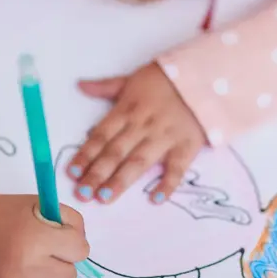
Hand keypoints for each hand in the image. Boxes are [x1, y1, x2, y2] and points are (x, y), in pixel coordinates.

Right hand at [0, 194, 88, 277]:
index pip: (80, 250)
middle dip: (63, 261)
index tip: (63, 238)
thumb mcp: (41, 205)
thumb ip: (69, 220)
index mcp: (38, 236)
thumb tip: (81, 242)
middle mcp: (28, 264)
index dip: (74, 242)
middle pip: (70, 274)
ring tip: (34, 263)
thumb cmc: (5, 213)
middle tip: (47, 250)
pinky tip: (24, 275)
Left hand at [70, 62, 206, 203]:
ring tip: (104, 198)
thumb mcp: (133, 79)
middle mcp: (143, 126)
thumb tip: (80, 85)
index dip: (86, 153)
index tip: (71, 172)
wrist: (205, 77)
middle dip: (97, 173)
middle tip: (82, 193)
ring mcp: (165, 137)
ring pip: (139, 161)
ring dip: (121, 180)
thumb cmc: (166, 80)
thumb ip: (106, 87)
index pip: (101, 135)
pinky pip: (176, 168)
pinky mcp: (186, 146)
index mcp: (127, 110)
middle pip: (116, 151)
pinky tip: (155, 199)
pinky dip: (168, 184)